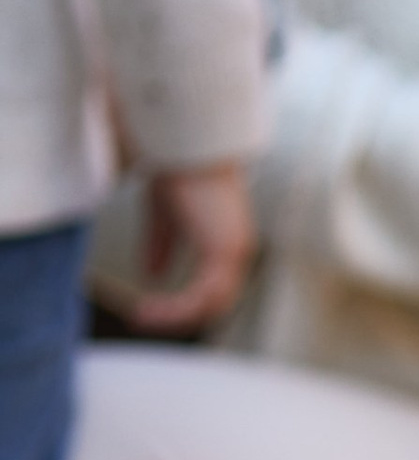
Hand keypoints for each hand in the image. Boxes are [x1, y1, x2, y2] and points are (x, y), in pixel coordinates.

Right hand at [123, 162, 255, 335]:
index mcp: (227, 239)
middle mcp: (237, 248)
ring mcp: (235, 251)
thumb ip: (162, 246)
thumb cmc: (175, 167)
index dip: (185, 303)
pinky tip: (146, 306)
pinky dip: (176, 307)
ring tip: (139, 315)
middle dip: (178, 315)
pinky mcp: (224, 251)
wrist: (181, 142)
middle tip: (141, 317)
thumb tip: (152, 276)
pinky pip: (203, 296)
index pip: (215, 287)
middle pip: (215, 302)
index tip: (149, 307)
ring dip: (174, 315)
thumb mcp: (163, 215)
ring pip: (211, 304)